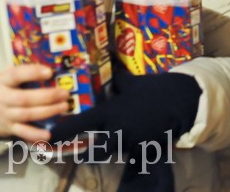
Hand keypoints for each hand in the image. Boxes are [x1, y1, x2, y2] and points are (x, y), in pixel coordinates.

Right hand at [0, 64, 68, 142]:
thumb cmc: (7, 88)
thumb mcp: (9, 76)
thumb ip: (25, 71)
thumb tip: (51, 64)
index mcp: (3, 81)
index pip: (16, 75)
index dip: (33, 73)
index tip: (50, 72)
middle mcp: (2, 98)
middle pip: (24, 99)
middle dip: (47, 96)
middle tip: (65, 93)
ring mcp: (6, 115)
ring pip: (26, 115)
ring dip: (47, 112)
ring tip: (64, 106)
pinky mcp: (10, 128)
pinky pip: (23, 132)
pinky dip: (35, 134)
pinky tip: (49, 134)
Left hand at [49, 72, 200, 151]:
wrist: (181, 100)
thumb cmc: (155, 88)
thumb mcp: (134, 82)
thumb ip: (119, 83)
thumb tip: (112, 78)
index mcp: (109, 113)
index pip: (78, 126)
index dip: (62, 133)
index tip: (48, 138)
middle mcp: (116, 131)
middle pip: (94, 151)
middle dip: (88, 152)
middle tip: (84, 149)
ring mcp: (130, 141)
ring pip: (114, 150)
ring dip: (112, 146)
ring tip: (117, 136)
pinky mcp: (144, 147)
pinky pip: (132, 150)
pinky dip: (132, 145)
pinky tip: (137, 137)